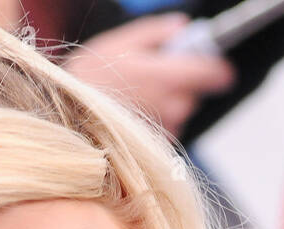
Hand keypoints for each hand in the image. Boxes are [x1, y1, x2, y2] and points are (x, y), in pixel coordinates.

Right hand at [62, 13, 235, 135]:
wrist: (66, 120)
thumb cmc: (89, 81)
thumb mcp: (120, 44)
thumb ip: (157, 33)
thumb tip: (182, 27)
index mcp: (168, 77)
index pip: (213, 73)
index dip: (217, 67)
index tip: (217, 67)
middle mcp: (172, 106)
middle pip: (195, 92)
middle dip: (181, 83)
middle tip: (154, 75)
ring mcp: (166, 129)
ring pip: (181, 111)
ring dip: (167, 102)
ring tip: (136, 95)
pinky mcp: (157, 145)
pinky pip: (167, 127)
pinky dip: (156, 119)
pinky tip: (133, 112)